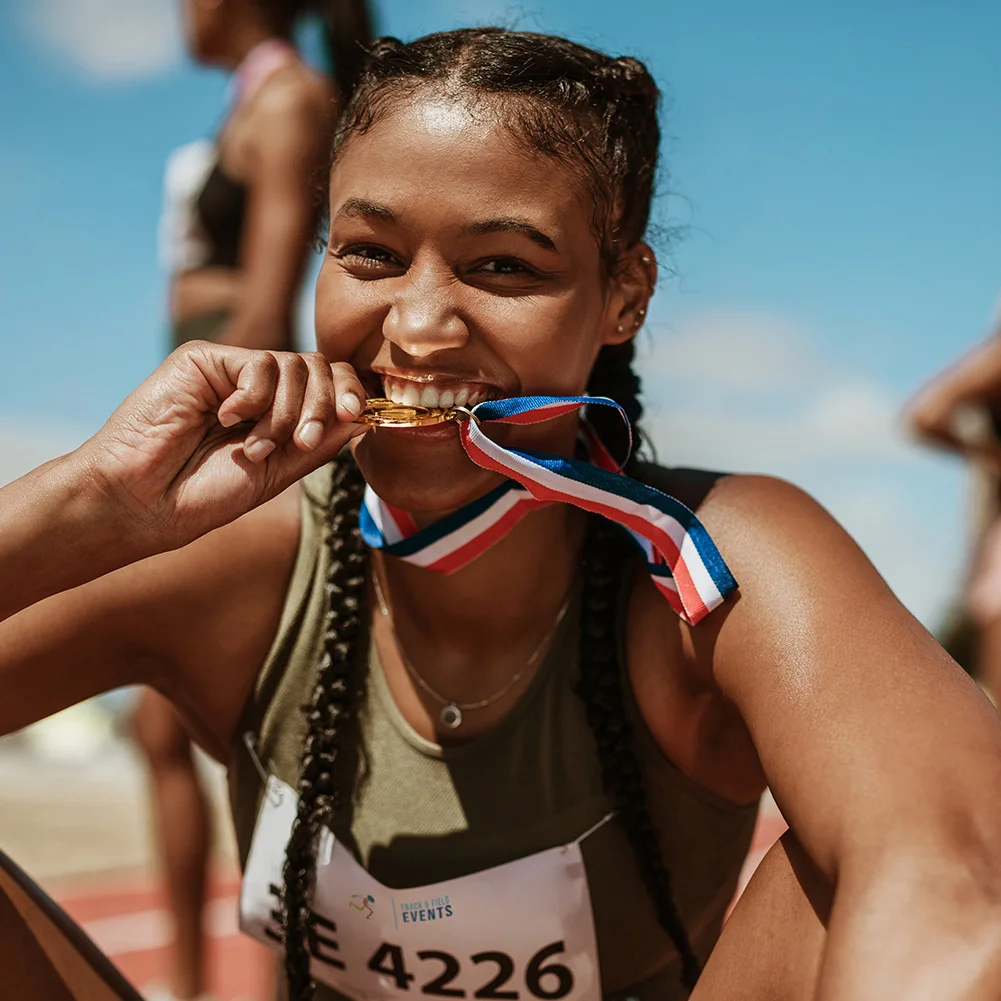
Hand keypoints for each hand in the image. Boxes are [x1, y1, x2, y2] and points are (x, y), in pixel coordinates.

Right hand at [77, 342, 366, 551]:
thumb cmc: (204, 494)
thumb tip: (365, 415)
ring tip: (254, 448)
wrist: (146, 501)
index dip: (349, 393)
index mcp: (278, 414)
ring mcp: (232, 372)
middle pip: (319, 368)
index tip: (357, 415)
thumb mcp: (277, 471)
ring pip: (294, 365)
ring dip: (283, 414)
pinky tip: (226, 420)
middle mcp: (258, 389)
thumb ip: (318, 441)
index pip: (328, 385)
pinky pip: (259, 362)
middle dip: (322, 404)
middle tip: (300, 441)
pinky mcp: (205, 359)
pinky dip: (254, 398)